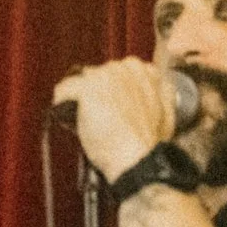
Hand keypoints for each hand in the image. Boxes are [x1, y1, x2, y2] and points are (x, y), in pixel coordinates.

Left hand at [52, 57, 179, 181]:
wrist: (136, 158)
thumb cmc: (148, 143)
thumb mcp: (165, 112)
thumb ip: (156, 95)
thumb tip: (150, 92)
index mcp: (143, 71)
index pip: (115, 72)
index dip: (111, 91)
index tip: (111, 107)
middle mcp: (123, 68)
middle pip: (96, 75)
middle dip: (95, 94)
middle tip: (100, 118)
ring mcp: (104, 76)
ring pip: (79, 82)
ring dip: (79, 100)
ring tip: (86, 122)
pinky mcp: (86, 88)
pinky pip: (63, 90)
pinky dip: (61, 104)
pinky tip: (67, 118)